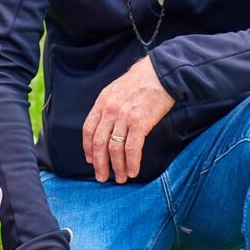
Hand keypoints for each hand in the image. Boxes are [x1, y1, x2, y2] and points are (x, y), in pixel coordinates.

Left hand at [80, 55, 174, 181]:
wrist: (162, 72)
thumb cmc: (143, 79)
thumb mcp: (118, 88)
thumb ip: (110, 105)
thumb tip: (108, 124)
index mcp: (103, 101)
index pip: (89, 129)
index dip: (88, 147)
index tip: (90, 159)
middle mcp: (110, 110)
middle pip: (99, 142)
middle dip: (99, 163)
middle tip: (102, 177)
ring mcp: (124, 117)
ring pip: (114, 148)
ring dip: (116, 166)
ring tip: (120, 178)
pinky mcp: (140, 122)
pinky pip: (132, 148)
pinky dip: (131, 162)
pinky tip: (132, 171)